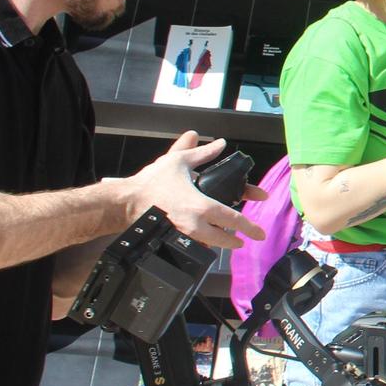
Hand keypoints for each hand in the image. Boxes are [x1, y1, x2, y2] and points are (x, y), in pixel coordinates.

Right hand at [123, 132, 266, 252]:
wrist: (125, 201)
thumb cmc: (152, 181)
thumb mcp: (179, 161)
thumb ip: (202, 153)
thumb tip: (220, 143)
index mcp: (202, 206)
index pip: (233, 219)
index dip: (249, 226)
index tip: (259, 233)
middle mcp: (196, 224)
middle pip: (223, 239)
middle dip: (236, 240)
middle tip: (244, 240)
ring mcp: (184, 234)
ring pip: (208, 243)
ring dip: (218, 241)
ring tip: (226, 237)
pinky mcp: (173, 238)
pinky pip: (193, 243)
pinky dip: (201, 240)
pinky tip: (204, 237)